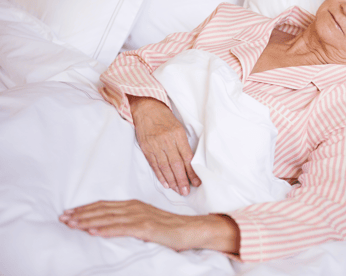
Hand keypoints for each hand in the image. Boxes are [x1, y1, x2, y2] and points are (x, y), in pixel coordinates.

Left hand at [59, 200, 239, 253]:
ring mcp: (140, 216)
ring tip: (71, 224)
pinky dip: (106, 229)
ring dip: (88, 220)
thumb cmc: (170, 229)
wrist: (192, 230)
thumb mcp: (146, 222)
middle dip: (81, 214)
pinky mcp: (146, 227)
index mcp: (134, 205)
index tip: (69, 213)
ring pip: (108, 217)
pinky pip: (122, 228)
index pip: (104, 206)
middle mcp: (135, 207)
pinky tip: (93, 231)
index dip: (86, 209)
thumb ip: (130, 222)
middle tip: (62, 218)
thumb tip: (110, 226)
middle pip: (103, 210)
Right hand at [128, 95, 199, 194]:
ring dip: (172, 181)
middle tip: (187, 191)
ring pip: (165, 167)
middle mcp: (166, 141)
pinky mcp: (146, 148)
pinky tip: (166, 183)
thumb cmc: (165, 118)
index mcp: (178, 134)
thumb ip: (183, 144)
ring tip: (178, 190)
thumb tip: (190, 163)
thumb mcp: (179, 127)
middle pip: (176, 164)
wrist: (146, 108)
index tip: (197, 182)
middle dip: (182, 180)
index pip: (187, 157)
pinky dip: (160, 175)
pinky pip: (154, 165)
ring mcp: (155, 145)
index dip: (192, 171)